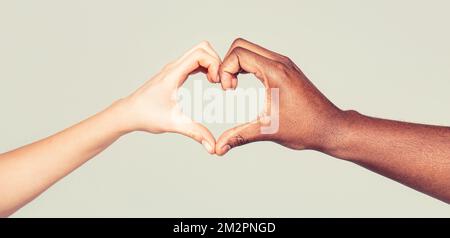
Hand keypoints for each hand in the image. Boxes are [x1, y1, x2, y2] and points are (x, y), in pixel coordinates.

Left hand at [119, 41, 220, 153]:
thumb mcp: (173, 124)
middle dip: (217, 61)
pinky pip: (195, 62)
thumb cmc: (146, 116)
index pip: (200, 54)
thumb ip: (195, 133)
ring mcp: (175, 69)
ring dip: (212, 63)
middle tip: (220, 82)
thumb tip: (213, 147)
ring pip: (199, 52)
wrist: (128, 113)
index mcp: (174, 74)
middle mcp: (174, 67)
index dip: (214, 64)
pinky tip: (209, 82)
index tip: (217, 83)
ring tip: (217, 83)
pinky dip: (206, 67)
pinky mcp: (175, 74)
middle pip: (202, 48)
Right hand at [215, 38, 343, 154]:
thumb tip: (219, 148)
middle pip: (241, 46)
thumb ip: (239, 136)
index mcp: (275, 72)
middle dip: (227, 64)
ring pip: (250, 49)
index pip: (238, 53)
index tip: (228, 91)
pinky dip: (246, 66)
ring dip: (236, 65)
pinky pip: (259, 57)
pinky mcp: (286, 69)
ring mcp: (284, 64)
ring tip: (234, 87)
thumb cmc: (305, 128)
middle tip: (227, 87)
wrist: (330, 127)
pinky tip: (245, 85)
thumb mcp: (268, 131)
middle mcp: (280, 62)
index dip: (225, 70)